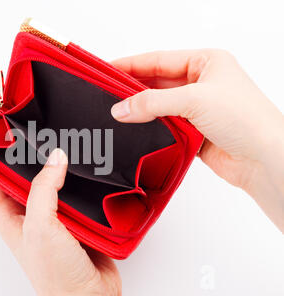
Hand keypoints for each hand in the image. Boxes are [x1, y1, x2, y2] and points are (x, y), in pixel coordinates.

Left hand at [0, 148, 120, 295]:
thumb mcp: (39, 227)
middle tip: (31, 130)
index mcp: (10, 216)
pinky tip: (85, 167)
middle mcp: (30, 214)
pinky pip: (76, 193)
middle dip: (26, 154)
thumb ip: (43, 191)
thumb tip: (55, 159)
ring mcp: (54, 216)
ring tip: (61, 141)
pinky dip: (80, 180)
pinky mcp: (78, 219)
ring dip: (56, 165)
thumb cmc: (55, 276)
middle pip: (22, 175)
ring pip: (52, 181)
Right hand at [111, 50, 283, 230]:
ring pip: (159, 107)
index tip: (107, 69)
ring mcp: (197, 109)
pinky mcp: (193, 132)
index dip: (131, 64)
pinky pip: (164, 127)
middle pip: (157, 83)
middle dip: (132, 90)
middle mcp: (201, 84)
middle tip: (106, 94)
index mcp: (206, 62)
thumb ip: (152, 102)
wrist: (263, 159)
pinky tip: (135, 130)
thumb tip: (121, 108)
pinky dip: (150, 129)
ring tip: (117, 114)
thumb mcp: (195, 99)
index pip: (159, 60)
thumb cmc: (247, 120)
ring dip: (141, 111)